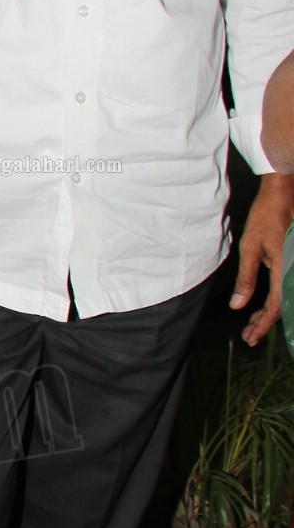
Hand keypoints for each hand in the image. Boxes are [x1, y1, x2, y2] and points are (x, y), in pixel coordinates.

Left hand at [231, 172, 293, 346]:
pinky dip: (279, 298)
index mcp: (286, 270)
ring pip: (288, 298)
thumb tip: (238, 305)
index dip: (262, 325)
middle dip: (266, 323)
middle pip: (285, 307)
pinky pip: (290, 286)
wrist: (287, 190)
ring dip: (273, 312)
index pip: (276, 308)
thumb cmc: (268, 214)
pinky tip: (267, 303)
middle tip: (249, 334)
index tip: (250, 337)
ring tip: (254, 322)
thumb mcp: (250, 246)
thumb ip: (247, 278)